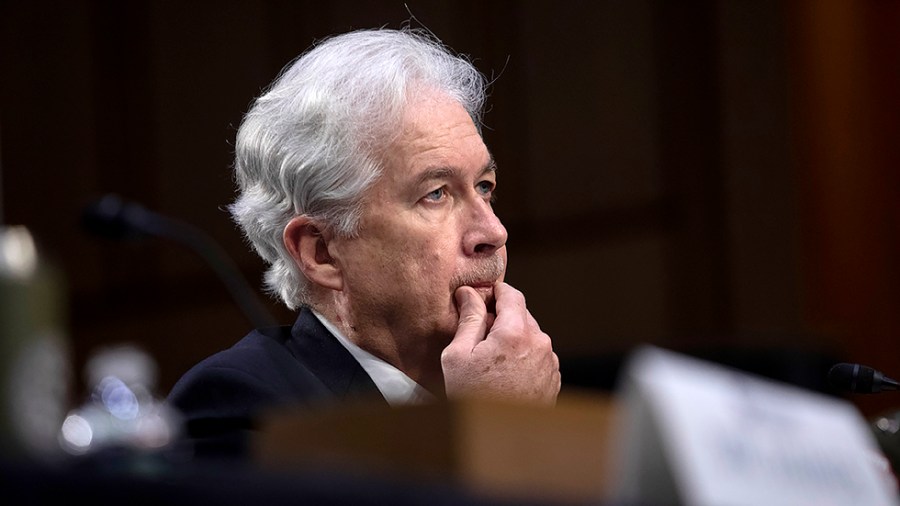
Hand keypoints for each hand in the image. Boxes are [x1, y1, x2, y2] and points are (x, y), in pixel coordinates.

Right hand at [441, 282, 560, 404]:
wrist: (499, 437)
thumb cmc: (474, 397)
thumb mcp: (458, 356)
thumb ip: (468, 319)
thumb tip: (469, 293)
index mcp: (515, 333)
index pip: (511, 294)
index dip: (495, 291)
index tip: (482, 295)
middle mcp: (539, 343)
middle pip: (521, 315)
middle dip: (502, 318)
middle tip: (480, 334)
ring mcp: (549, 361)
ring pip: (530, 335)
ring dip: (514, 338)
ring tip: (492, 360)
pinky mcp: (553, 377)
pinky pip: (538, 355)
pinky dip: (523, 356)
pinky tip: (506, 373)